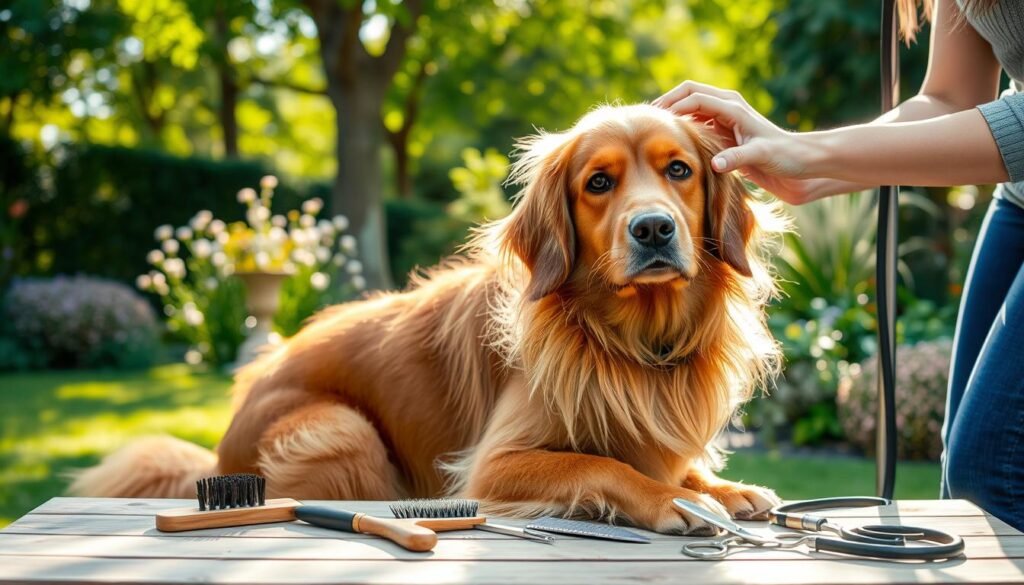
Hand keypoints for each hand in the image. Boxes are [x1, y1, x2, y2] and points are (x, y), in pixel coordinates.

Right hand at [653, 81, 827, 204]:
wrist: (802, 167)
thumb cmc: (786, 157)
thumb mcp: (761, 156)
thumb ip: (737, 158)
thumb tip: (715, 164)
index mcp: (733, 107)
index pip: (693, 97)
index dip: (671, 106)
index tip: (652, 121)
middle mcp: (727, 109)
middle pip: (688, 94)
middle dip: (667, 103)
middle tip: (646, 120)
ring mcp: (726, 122)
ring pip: (691, 110)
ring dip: (673, 116)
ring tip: (653, 132)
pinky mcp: (726, 136)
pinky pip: (697, 127)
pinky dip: (682, 131)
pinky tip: (671, 146)